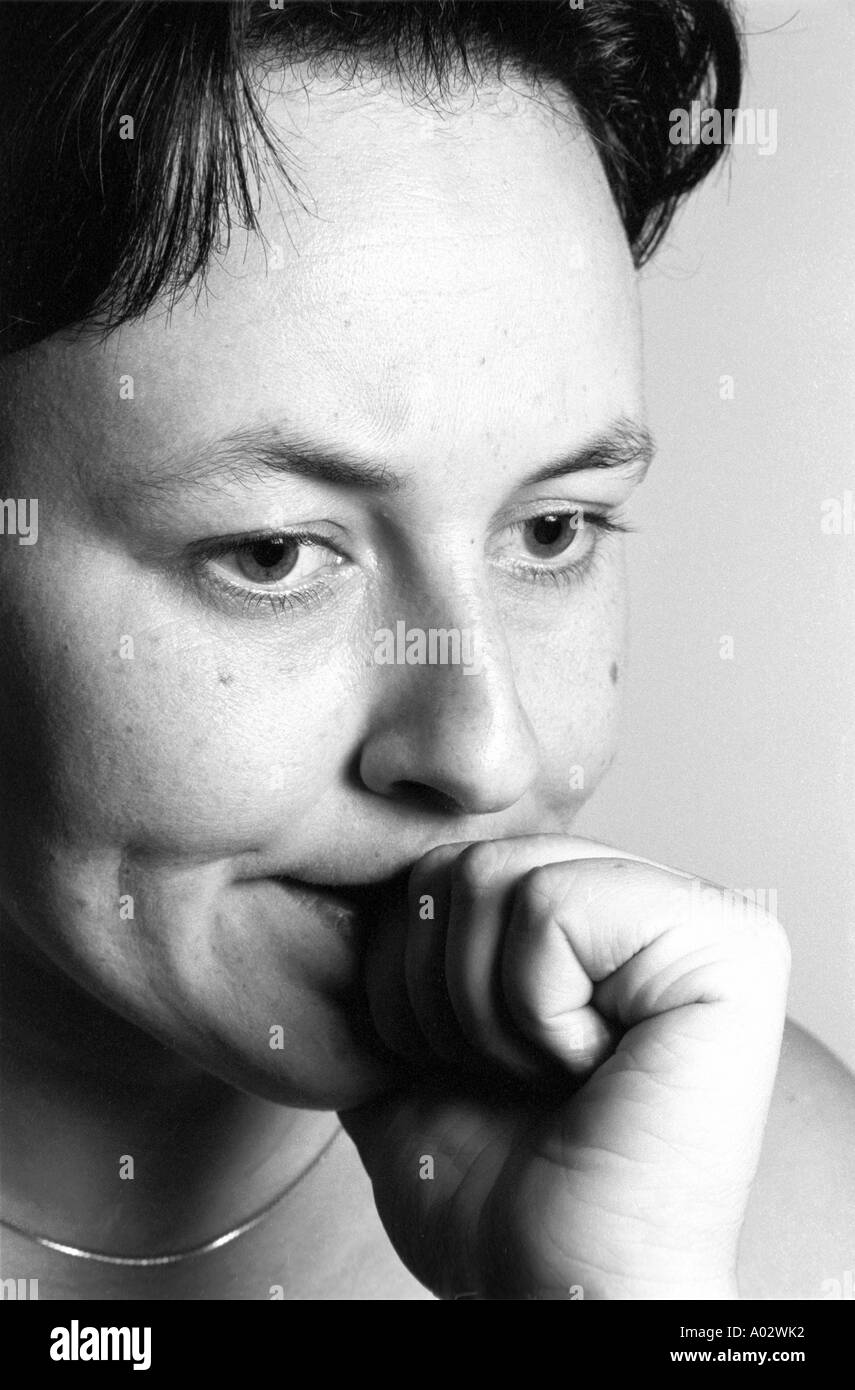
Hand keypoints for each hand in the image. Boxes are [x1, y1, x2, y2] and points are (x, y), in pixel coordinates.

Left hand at [340, 835, 789, 1299]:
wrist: (563, 1292)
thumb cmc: (500, 1198)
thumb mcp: (409, 1068)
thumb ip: (385, 978)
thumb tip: (332, 916)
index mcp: (589, 919)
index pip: (446, 865)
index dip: (410, 973)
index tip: (468, 1065)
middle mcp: (649, 901)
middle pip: (464, 863)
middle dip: (441, 994)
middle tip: (509, 1075)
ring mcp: (693, 915)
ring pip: (498, 878)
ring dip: (487, 1012)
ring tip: (550, 1074)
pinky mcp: (726, 944)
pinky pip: (552, 908)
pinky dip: (537, 1010)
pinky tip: (594, 1068)